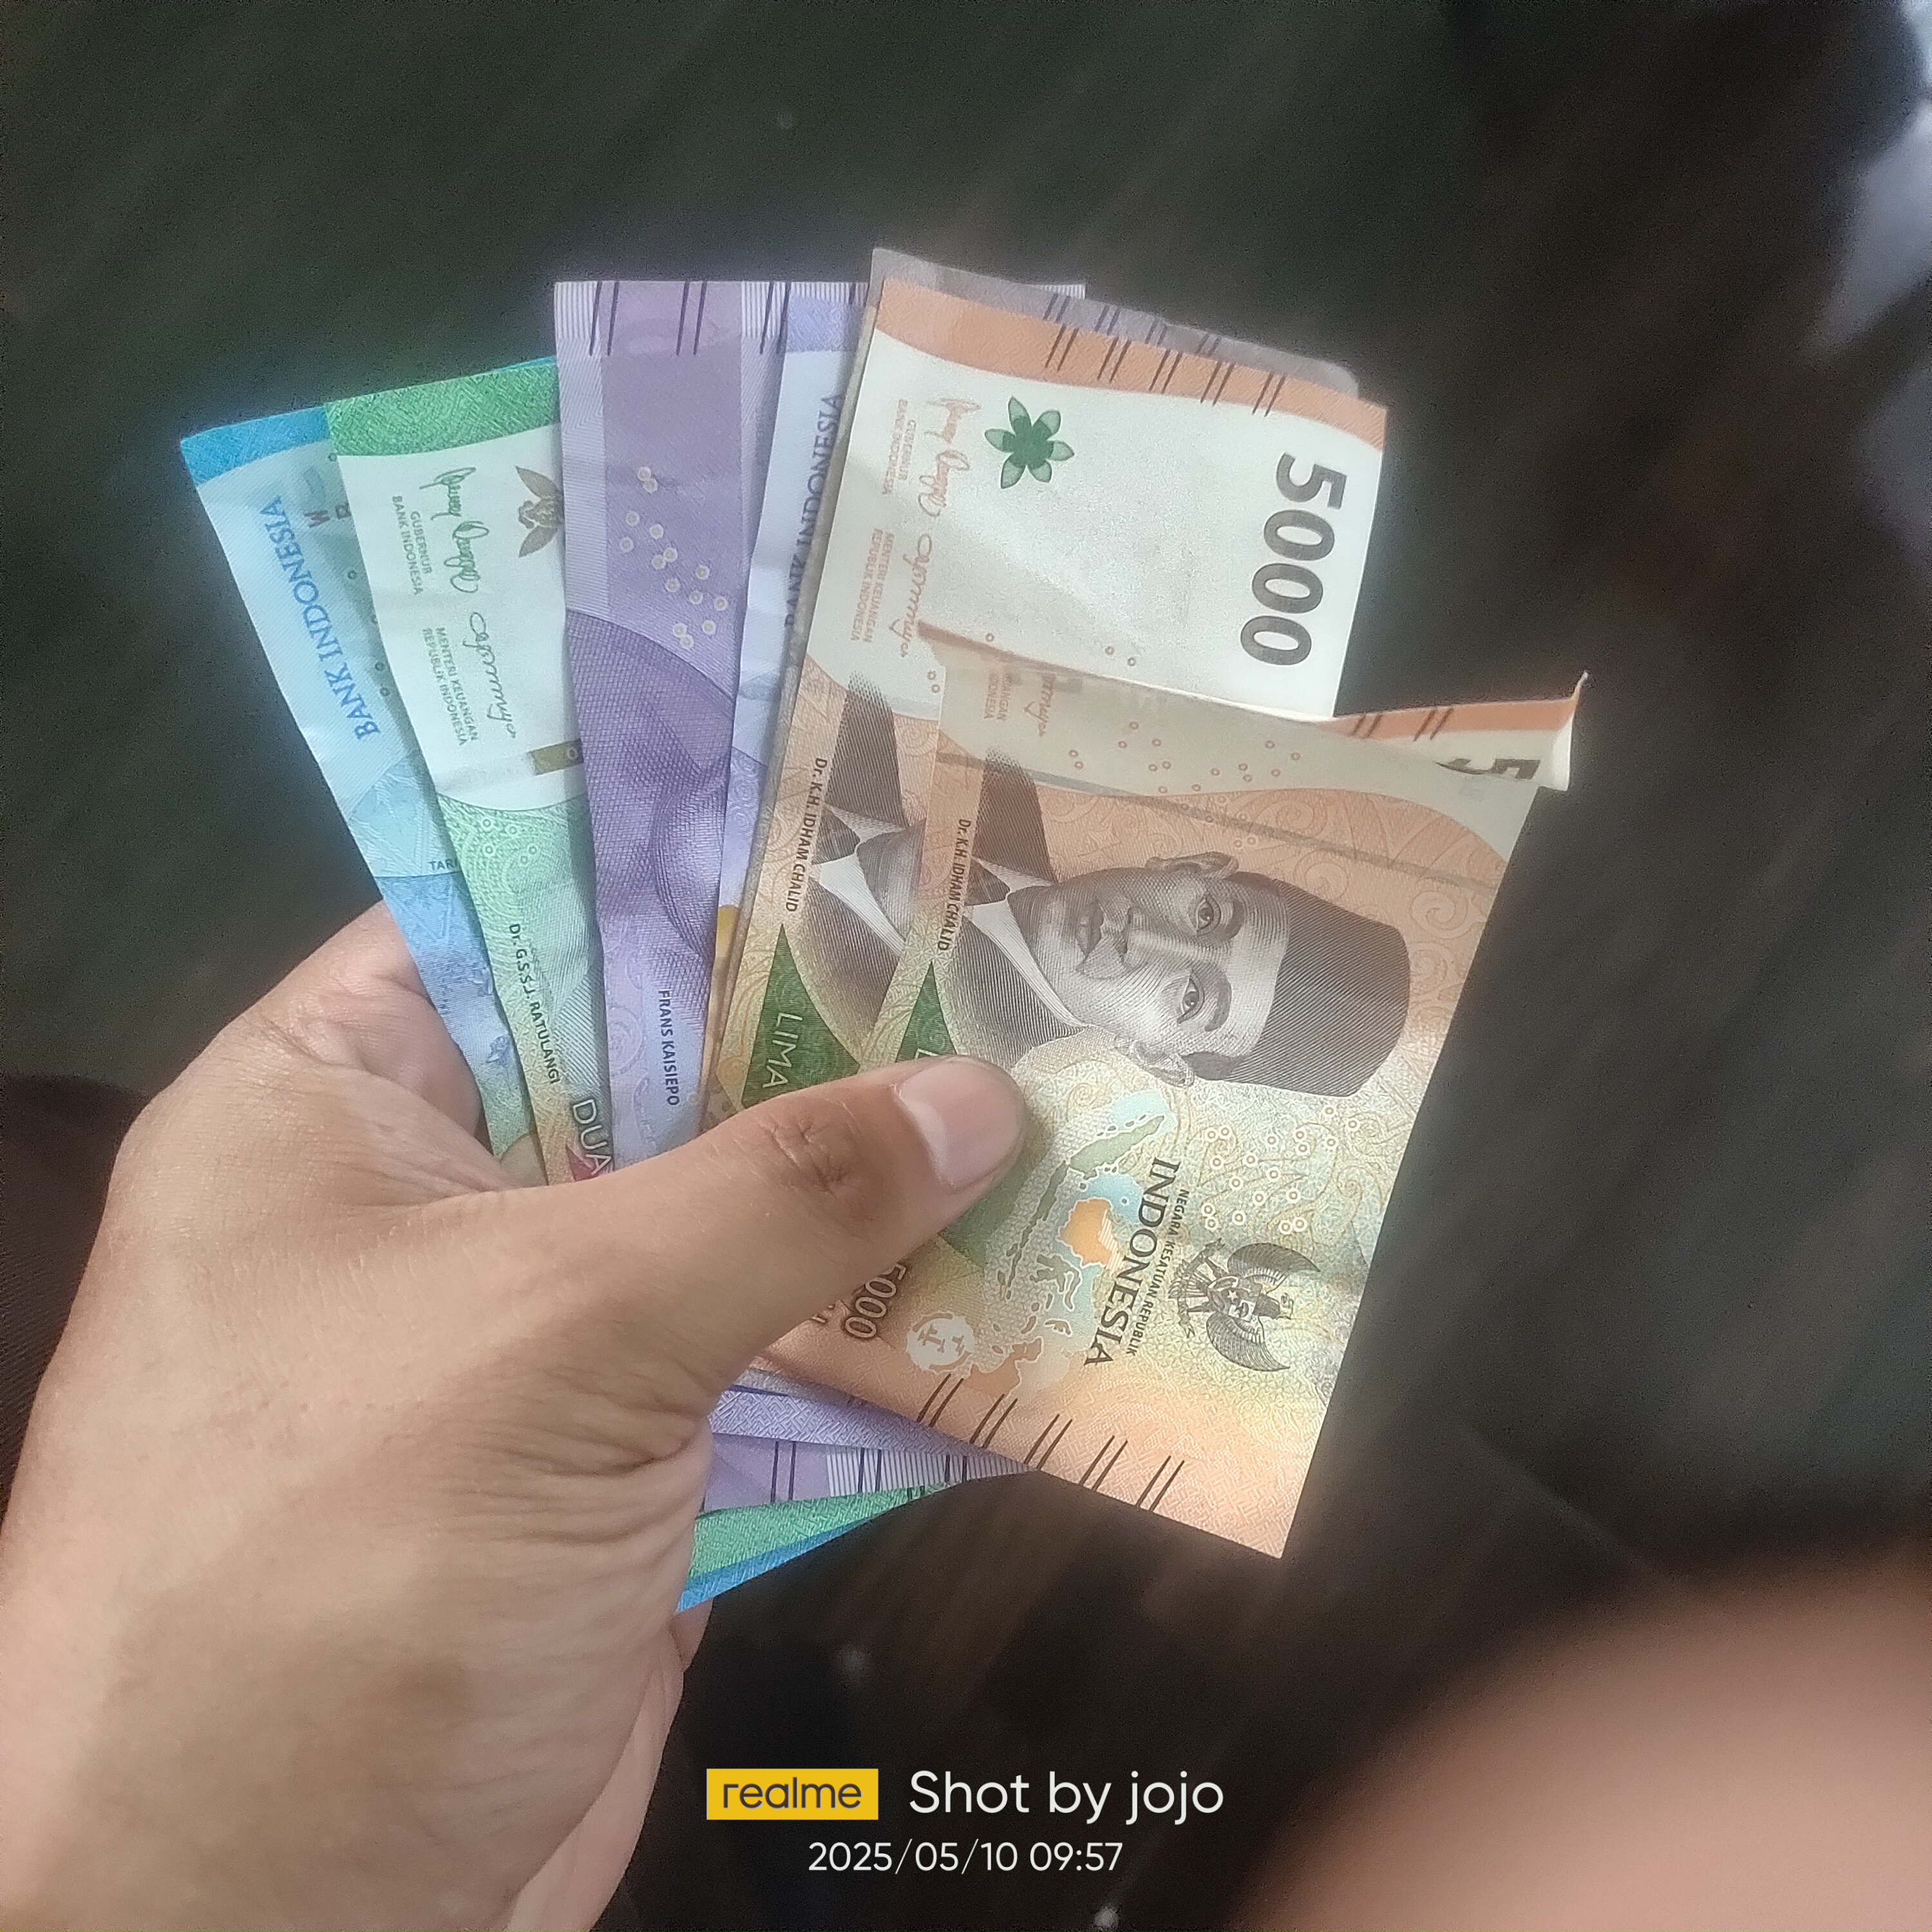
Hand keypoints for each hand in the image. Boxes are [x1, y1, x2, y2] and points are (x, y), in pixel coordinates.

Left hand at [0, 906, 1024, 1931]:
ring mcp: (534, 1342)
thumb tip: (983, 1094)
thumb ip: (779, 1195)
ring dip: (883, 1193)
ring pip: (733, 1221)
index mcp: (333, 1108)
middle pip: (653, 1071)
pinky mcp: (627, 1465)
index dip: (689, 867)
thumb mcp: (557, 1333)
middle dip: (827, 1034)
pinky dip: (886, 1334)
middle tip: (1017, 955)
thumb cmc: (344, 1572)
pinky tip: (1028, 1280)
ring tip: (1066, 1096)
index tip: (870, 823)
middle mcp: (431, 1203)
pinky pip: (772, 1358)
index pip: (519, 917)